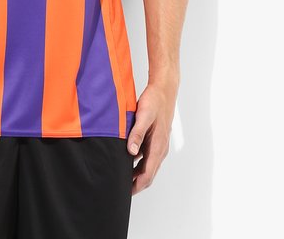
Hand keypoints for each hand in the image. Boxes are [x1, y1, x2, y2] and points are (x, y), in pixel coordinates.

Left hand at [126, 78, 177, 194]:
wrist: (164, 91)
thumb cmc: (154, 102)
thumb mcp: (144, 116)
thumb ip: (137, 134)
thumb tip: (131, 152)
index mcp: (158, 146)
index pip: (147, 174)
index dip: (137, 185)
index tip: (125, 192)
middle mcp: (159, 149)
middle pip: (148, 173)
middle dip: (136, 183)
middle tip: (120, 188)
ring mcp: (158, 145)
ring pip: (147, 165)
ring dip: (136, 173)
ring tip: (121, 176)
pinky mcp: (154, 139)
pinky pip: (146, 156)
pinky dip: (137, 162)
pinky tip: (125, 159)